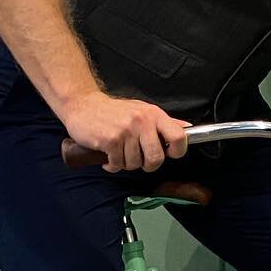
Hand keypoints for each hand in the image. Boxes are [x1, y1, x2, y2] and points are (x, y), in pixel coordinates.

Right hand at [59, 90, 189, 172]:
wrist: (82, 104)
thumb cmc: (115, 111)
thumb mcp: (143, 110)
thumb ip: (165, 122)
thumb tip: (188, 129)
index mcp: (154, 114)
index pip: (179, 137)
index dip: (177, 151)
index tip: (168, 154)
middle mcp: (142, 121)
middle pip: (156, 158)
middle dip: (148, 165)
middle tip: (140, 160)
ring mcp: (126, 131)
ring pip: (135, 164)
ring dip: (126, 164)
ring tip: (119, 153)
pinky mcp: (110, 140)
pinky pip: (118, 164)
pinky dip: (112, 165)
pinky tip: (108, 156)